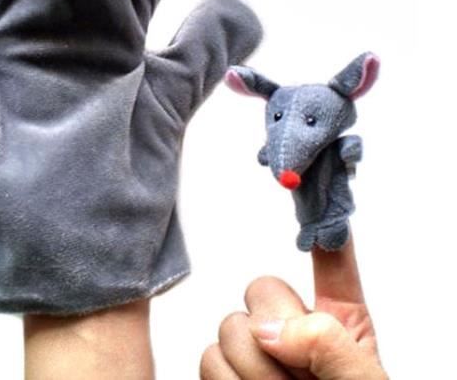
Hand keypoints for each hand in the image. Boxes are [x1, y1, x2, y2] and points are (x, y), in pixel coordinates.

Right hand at [200, 235, 387, 378]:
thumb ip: (327, 345)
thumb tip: (267, 328)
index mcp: (341, 325)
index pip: (332, 263)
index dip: (323, 228)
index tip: (308, 189)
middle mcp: (295, 332)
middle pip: (262, 289)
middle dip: (274, 333)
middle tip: (299, 378)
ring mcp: (257, 353)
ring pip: (230, 327)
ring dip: (254, 371)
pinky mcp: (225, 374)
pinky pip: (209, 359)